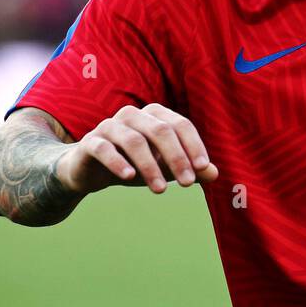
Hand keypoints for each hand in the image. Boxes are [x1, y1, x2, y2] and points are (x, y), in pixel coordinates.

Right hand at [56, 103, 218, 195]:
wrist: (90, 171)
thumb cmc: (134, 165)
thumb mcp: (164, 169)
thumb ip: (189, 169)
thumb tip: (216, 174)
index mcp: (154, 116)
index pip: (180, 125)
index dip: (194, 145)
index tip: (203, 169)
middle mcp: (133, 115)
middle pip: (160, 130)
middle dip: (177, 157)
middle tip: (187, 183)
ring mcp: (110, 126)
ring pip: (134, 141)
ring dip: (150, 166)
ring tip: (161, 191)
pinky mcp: (90, 142)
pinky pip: (104, 148)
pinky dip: (117, 161)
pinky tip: (129, 177)